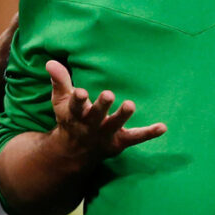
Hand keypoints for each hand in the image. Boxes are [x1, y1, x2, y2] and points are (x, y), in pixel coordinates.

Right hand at [46, 59, 166, 166]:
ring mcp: (105, 135)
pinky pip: (135, 138)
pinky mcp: (119, 142)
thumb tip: (51, 62)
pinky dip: (149, 133)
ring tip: (131, 105)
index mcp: (75, 114)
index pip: (75, 106)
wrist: (75, 152)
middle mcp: (90, 125)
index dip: (78, 100)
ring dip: (122, 116)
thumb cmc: (70, 119)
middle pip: (96, 115)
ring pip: (115, 126)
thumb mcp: (61, 101)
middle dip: (102, 106)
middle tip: (109, 94)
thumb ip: (60, 80)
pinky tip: (163, 127)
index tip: (81, 92)